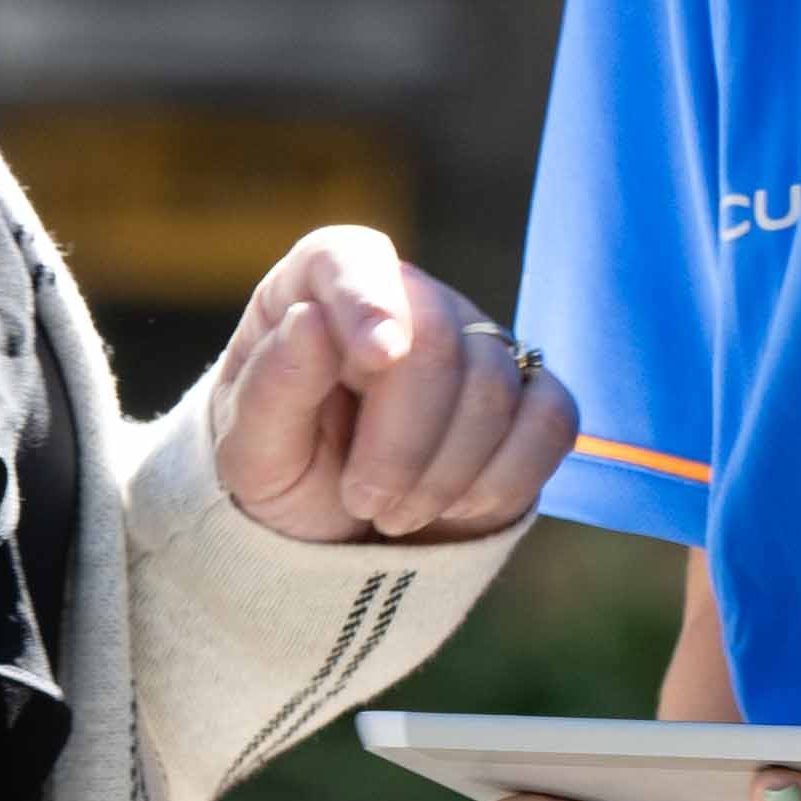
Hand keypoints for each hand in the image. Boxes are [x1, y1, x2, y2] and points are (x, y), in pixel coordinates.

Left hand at [210, 226, 577, 544]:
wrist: (335, 541)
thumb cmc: (283, 479)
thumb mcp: (249, 451)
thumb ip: (273, 386)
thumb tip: (309, 320)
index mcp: (319, 289)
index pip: (354, 259)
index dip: (370, 301)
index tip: (378, 357)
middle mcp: (407, 299)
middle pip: (441, 339)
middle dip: (404, 443)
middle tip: (365, 504)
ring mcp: (475, 343)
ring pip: (497, 389)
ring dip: (445, 476)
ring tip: (394, 516)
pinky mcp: (528, 395)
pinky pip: (551, 420)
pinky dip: (504, 480)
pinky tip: (457, 508)